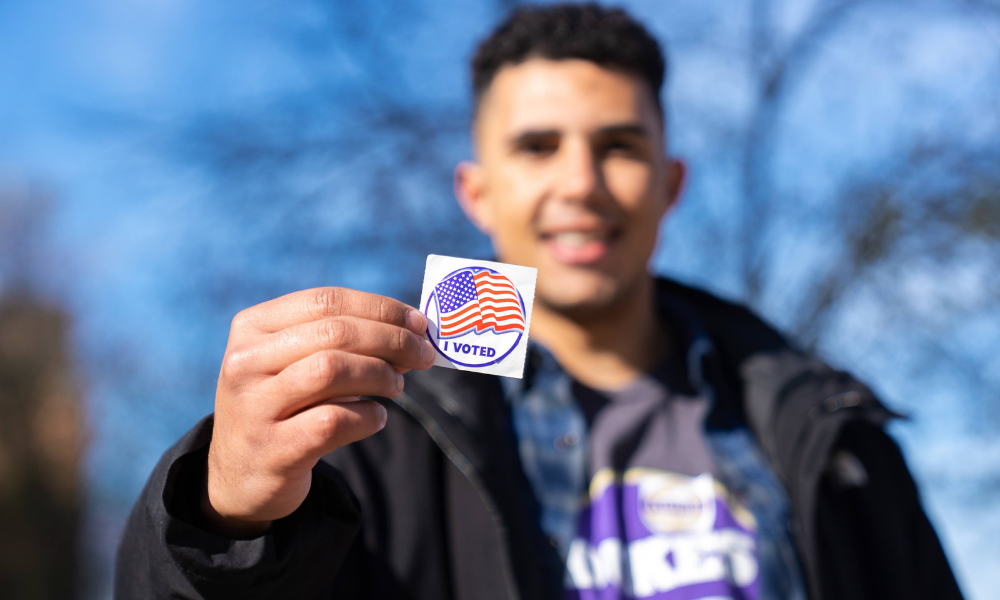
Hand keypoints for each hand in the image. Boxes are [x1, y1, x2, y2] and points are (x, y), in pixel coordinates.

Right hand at [202, 287, 433, 536]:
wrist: (241, 474)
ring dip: (379, 374)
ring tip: (397, 385)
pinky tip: (376, 418)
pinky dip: (367, 416)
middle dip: (391, 340)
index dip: (380, 308)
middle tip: (423, 355)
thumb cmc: (285, 405)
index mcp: (253, 327)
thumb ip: (344, 341)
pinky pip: (334, 421)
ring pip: (331, 369)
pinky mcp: (273, 450)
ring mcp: (254, 407)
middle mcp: (245, 362)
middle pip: (334, 332)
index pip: (325, 301)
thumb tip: (413, 331)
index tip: (418, 323)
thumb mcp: (297, 362)